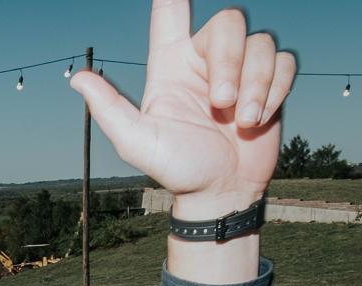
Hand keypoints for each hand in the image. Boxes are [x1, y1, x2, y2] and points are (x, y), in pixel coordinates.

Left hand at [70, 1, 294, 216]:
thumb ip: (110, 108)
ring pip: (261, 42)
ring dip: (255, 84)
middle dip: (230, 62)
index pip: (169, 12)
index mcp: (170, 63)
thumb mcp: (137, 141)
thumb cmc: (176, 168)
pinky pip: (284, 62)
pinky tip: (257, 119)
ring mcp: (240, 68)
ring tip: (241, 121)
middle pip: (229, 21)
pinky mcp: (270, 82)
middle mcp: (205, 59)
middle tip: (220, 106)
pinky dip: (274, 91)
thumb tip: (78, 79)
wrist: (220, 192)